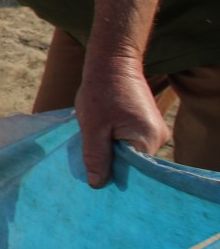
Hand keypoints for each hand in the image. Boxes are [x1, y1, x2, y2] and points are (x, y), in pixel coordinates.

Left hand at [75, 55, 168, 187]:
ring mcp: (156, 131)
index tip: (93, 176)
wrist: (112, 63)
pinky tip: (104, 136)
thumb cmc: (100, 92)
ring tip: (96, 143)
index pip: (132, 172)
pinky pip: (133, 143)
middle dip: (112, 164)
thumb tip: (98, 185)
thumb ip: (96, 156)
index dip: (113, 176)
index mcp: (147, 139)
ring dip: (113, 152)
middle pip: (134, 164)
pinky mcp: (149, 125)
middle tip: (89, 160)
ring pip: (132, 153)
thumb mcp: (92, 127)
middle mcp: (159, 138)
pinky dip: (117, 143)